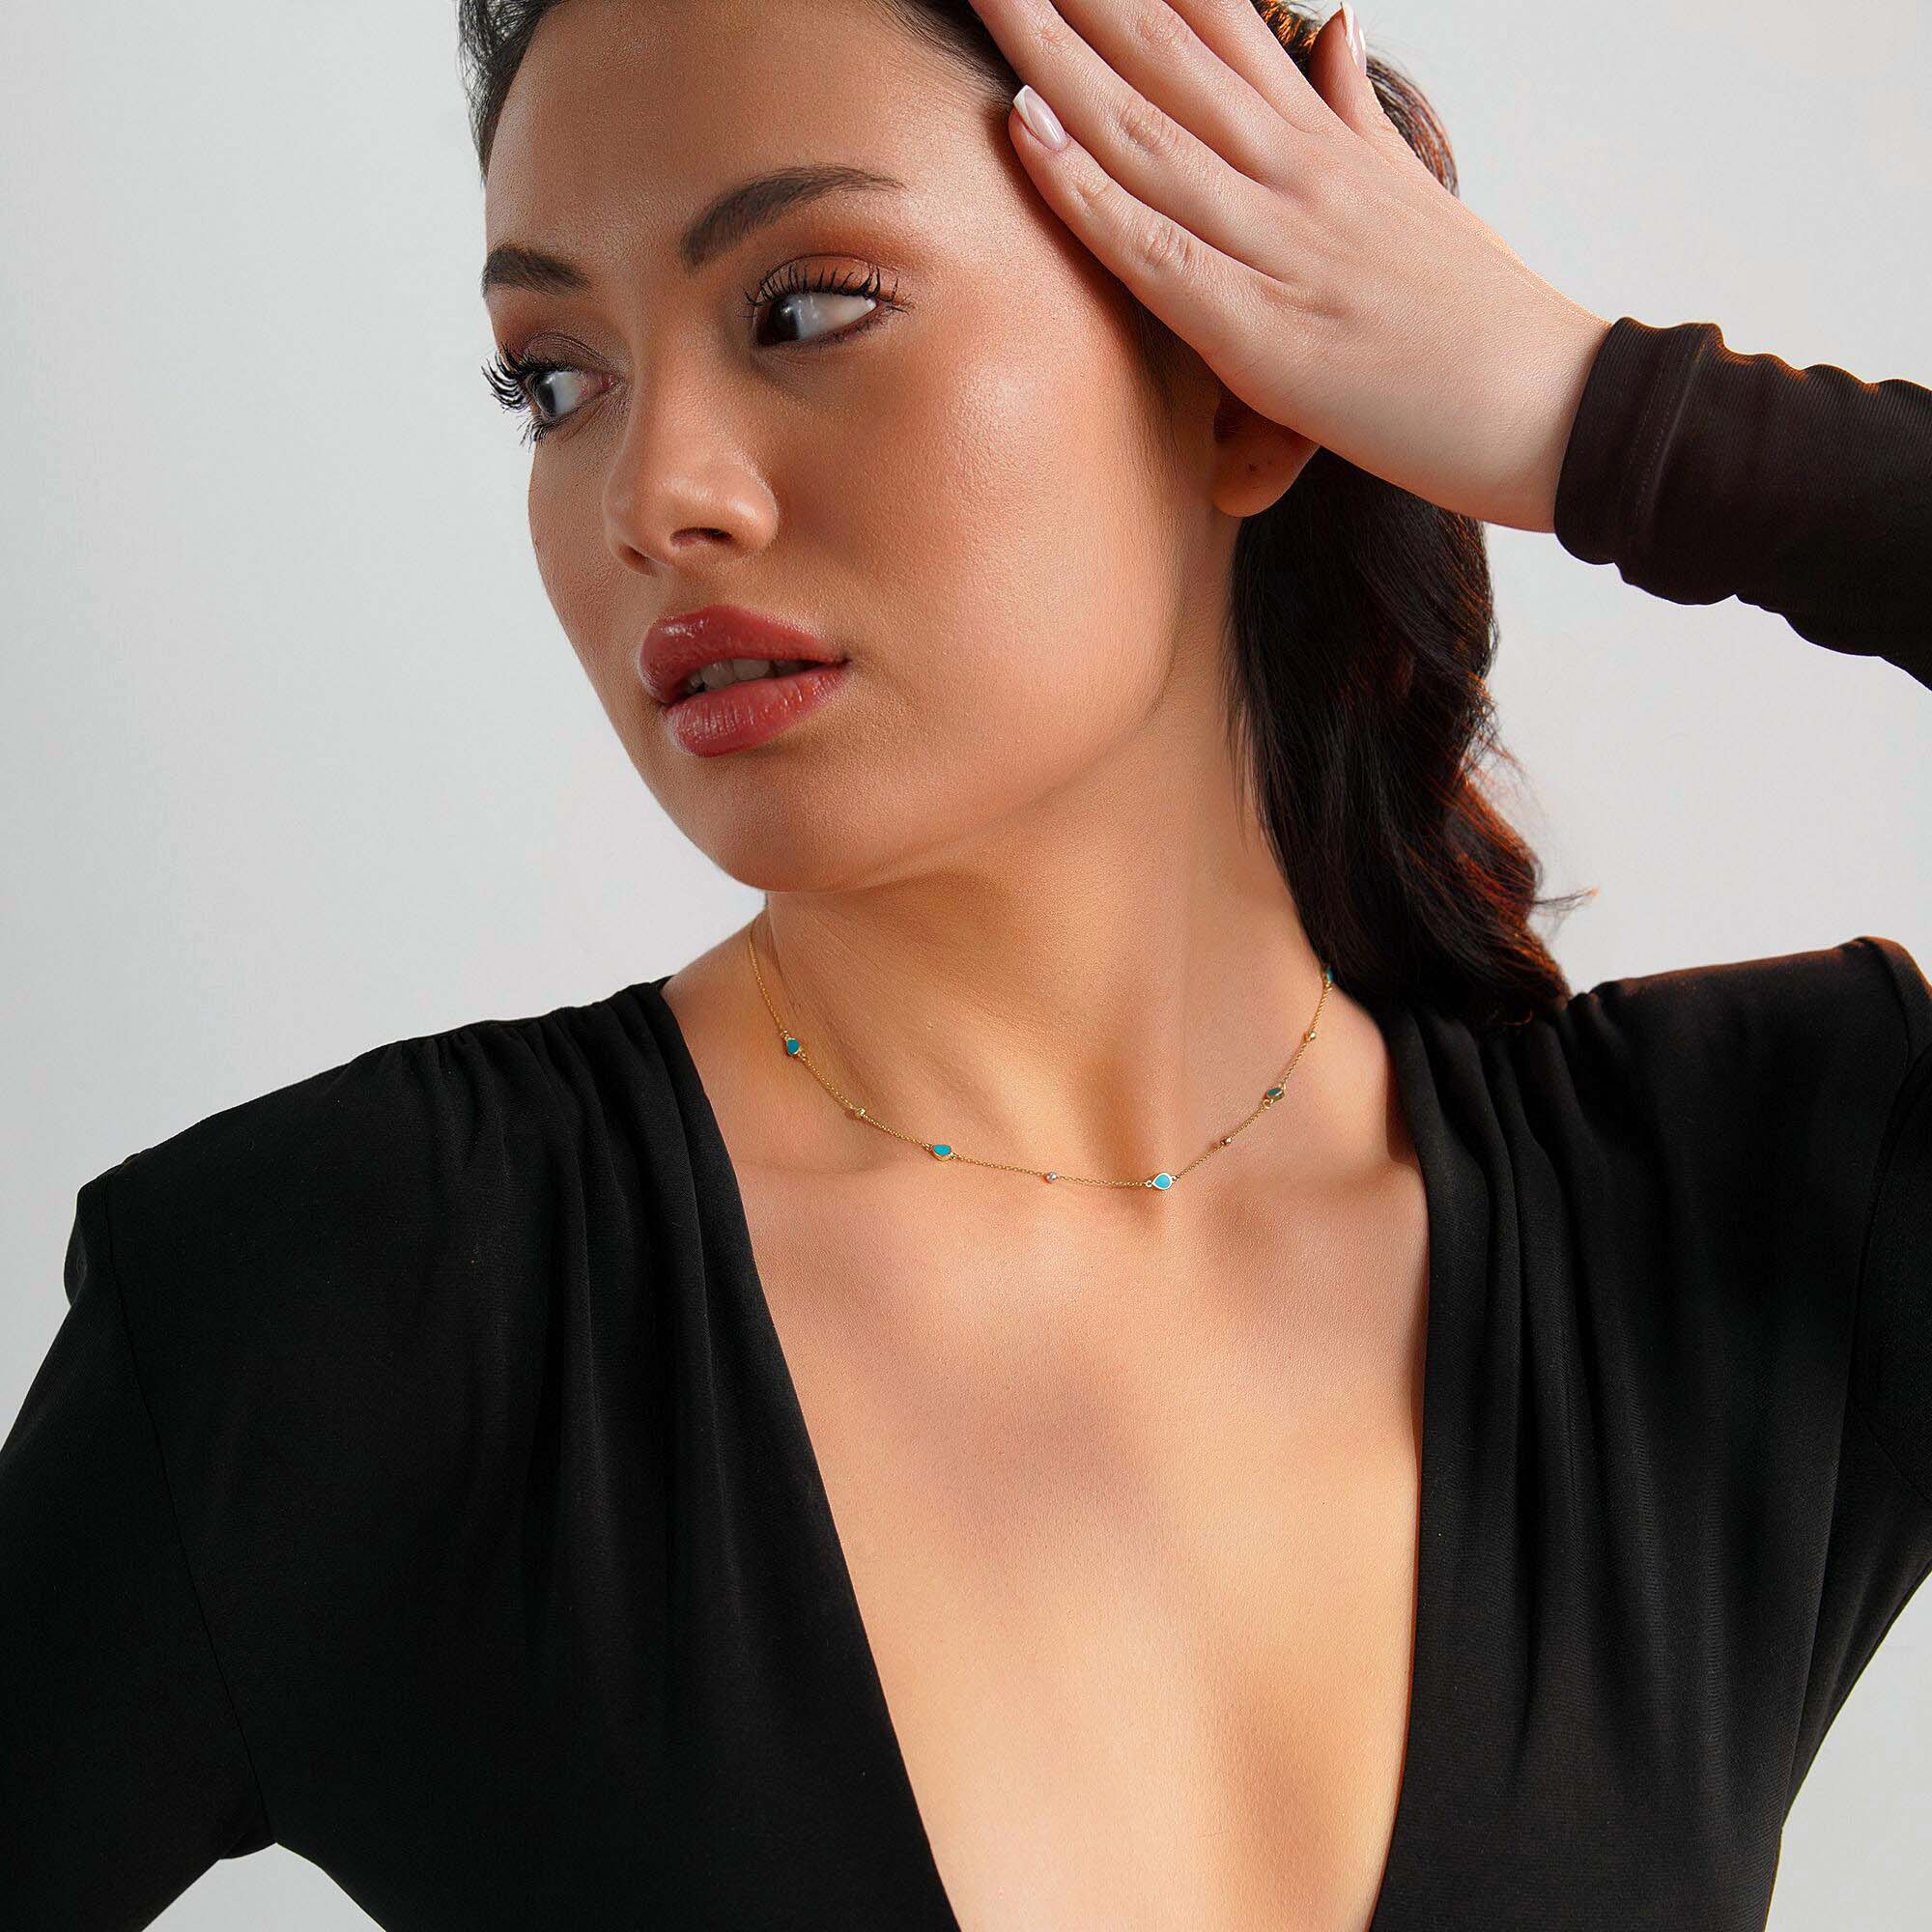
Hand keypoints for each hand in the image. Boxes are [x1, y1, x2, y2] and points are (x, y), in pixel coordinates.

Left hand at [968, 0, 1611, 532]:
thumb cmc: (1485, 316)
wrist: (1560, 404)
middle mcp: (1297, 172)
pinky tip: (1027, 136)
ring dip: (1055, 62)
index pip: (1216, 26)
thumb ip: (1354, 114)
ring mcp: (1281, 245)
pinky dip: (1088, 195)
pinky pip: (1159, 253)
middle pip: (1164, 56)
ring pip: (1146, 135)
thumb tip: (1333, 27)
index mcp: (1325, 143)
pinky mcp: (1267, 334)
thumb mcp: (1415, 194)